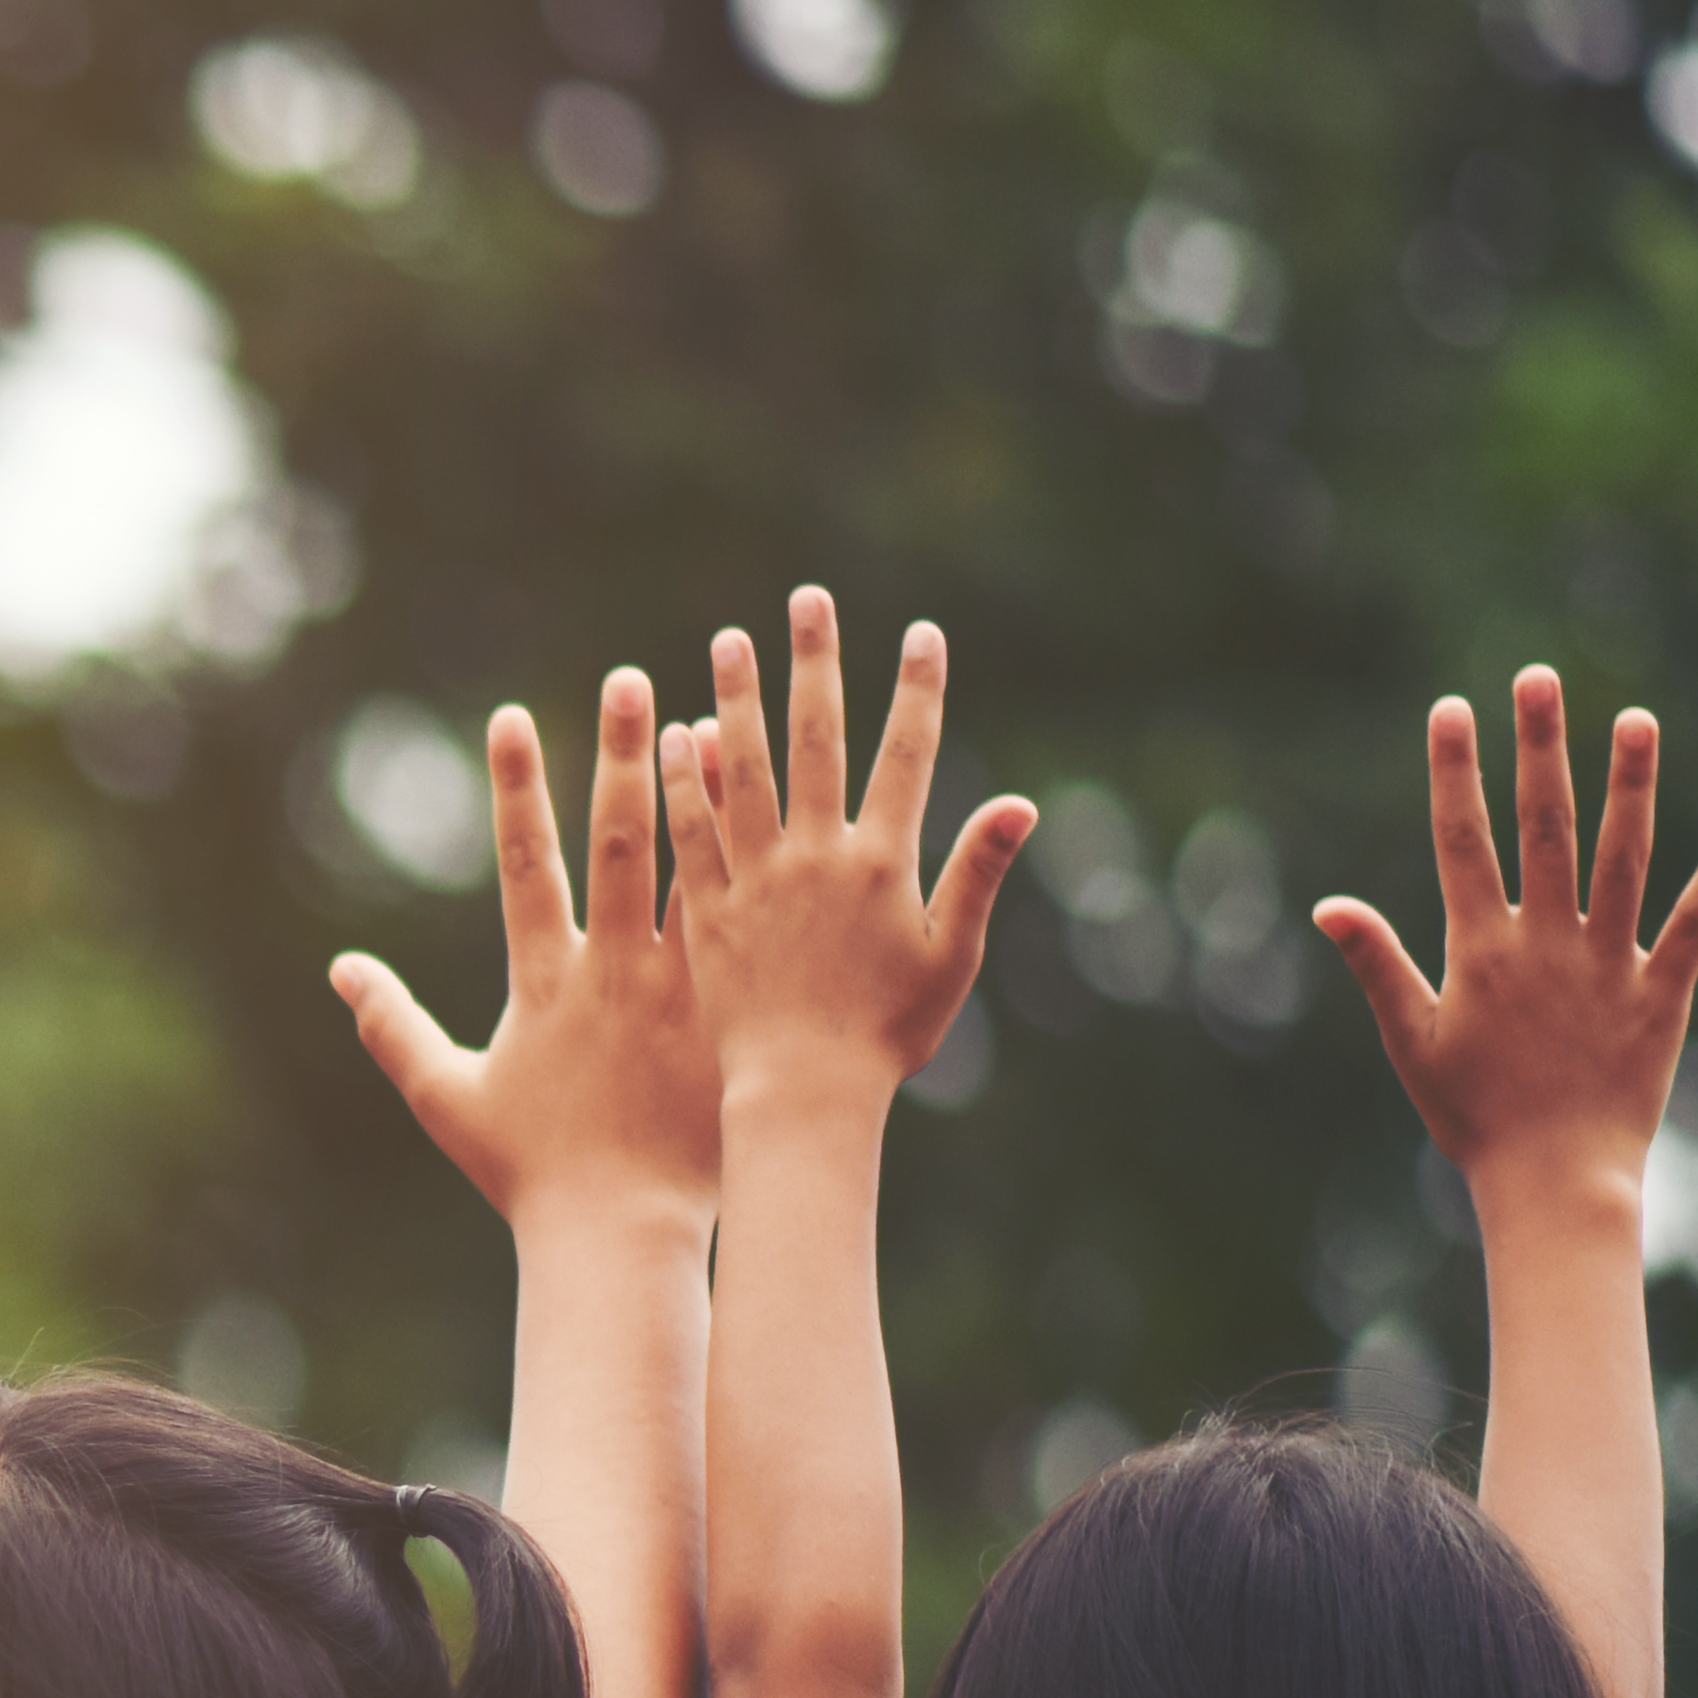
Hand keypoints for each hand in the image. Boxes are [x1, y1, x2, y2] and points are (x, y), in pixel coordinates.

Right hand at [338, 667, 721, 1234]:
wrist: (621, 1233)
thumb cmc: (531, 1173)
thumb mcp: (447, 1098)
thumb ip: (394, 1028)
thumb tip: (341, 970)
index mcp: (544, 982)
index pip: (526, 863)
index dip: (517, 788)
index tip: (513, 716)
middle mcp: (612, 969)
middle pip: (615, 842)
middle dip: (616, 756)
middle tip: (627, 679)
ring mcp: (676, 988)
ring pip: (689, 870)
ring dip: (695, 792)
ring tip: (709, 710)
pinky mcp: (724, 1012)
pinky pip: (739, 922)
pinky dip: (746, 863)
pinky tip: (761, 810)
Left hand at [661, 586, 1036, 1109]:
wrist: (803, 1097)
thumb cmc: (887, 1036)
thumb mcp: (949, 959)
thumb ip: (976, 875)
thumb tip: (1022, 803)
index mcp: (883, 864)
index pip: (906, 757)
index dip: (917, 692)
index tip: (921, 632)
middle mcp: (816, 858)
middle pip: (817, 741)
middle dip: (816, 664)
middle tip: (807, 599)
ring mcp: (756, 880)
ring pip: (744, 772)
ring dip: (739, 699)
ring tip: (727, 638)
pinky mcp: (706, 911)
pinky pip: (691, 832)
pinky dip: (685, 780)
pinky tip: (675, 732)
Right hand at [1322, 669, 1697, 1230]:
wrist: (1553, 1181)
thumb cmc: (1473, 1116)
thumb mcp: (1412, 1040)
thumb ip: (1377, 964)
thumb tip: (1330, 905)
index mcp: (1480, 951)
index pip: (1462, 842)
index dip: (1456, 772)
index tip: (1453, 709)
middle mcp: (1546, 943)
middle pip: (1543, 827)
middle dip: (1540, 749)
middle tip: (1540, 679)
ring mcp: (1609, 965)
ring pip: (1622, 858)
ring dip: (1630, 785)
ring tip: (1635, 719)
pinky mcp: (1664, 995)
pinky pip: (1696, 924)